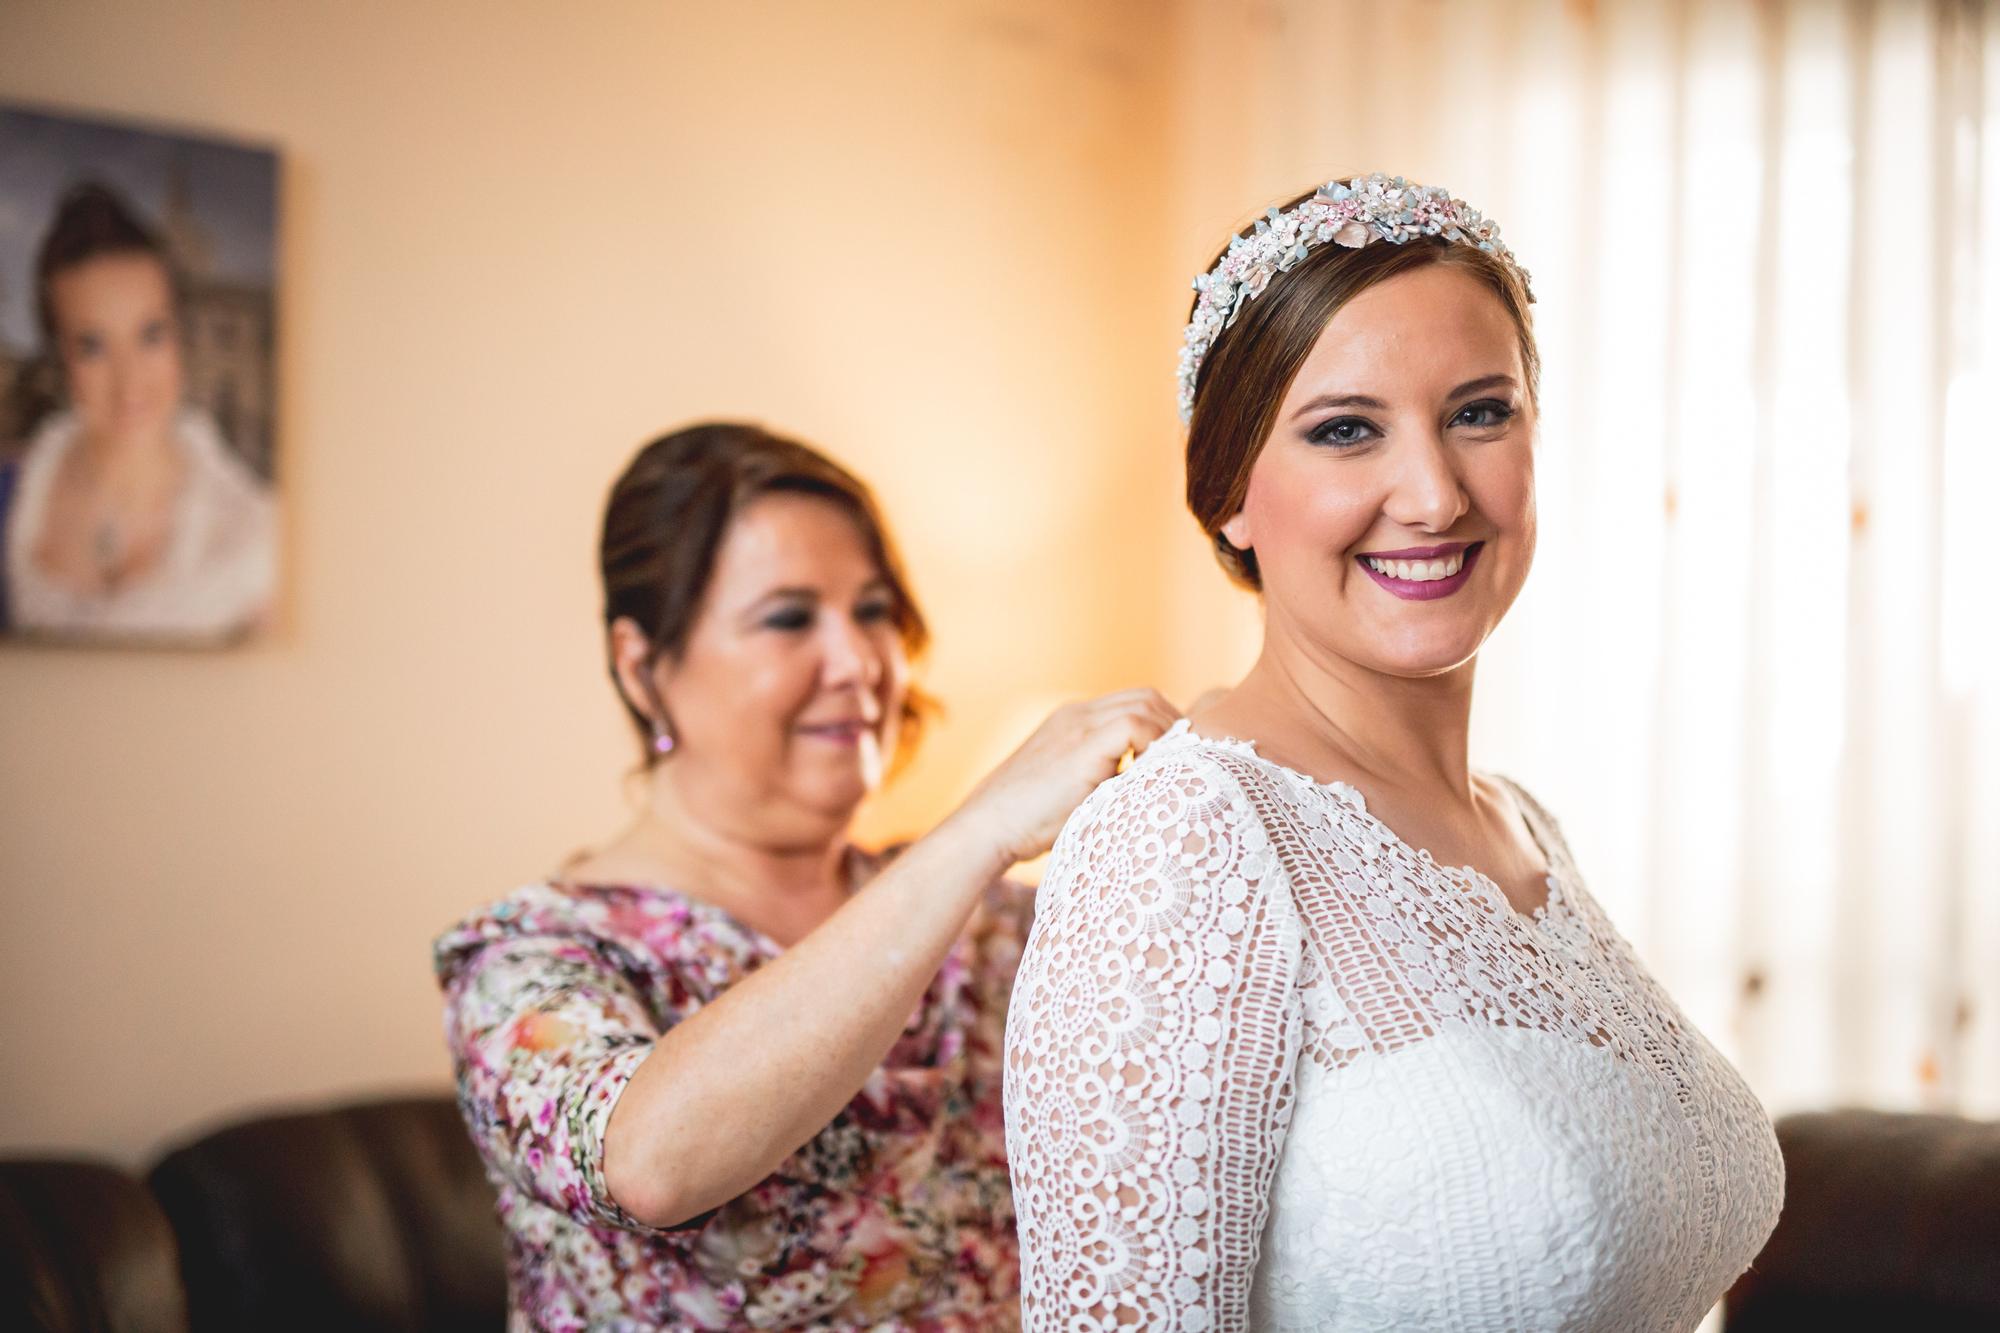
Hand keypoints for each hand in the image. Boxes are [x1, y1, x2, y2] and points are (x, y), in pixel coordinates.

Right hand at [947, 689, 1180, 868]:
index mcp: (1073, 721)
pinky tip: (1153, 776)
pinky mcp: (1080, 746)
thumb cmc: (1027, 822)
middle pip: (1145, 696)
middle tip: (1188, 761)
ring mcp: (1077, 726)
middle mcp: (1077, 714)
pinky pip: (1134, 725)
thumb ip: (1101, 779)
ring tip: (1174, 769)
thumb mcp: (1070, 790)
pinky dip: (1154, 745)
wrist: (987, 827)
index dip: (1162, 725)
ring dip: (1168, 735)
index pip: (1134, 703)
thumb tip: (1145, 793)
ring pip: (1144, 705)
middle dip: (1174, 725)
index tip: (1177, 757)